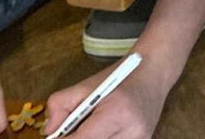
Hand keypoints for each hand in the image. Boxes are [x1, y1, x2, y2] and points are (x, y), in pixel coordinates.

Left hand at [45, 57, 171, 138]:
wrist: (155, 73)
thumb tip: (49, 132)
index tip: (55, 138)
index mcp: (117, 112)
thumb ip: (60, 105)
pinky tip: (101, 133)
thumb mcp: (86, 85)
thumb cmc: (120, 78)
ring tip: (88, 130)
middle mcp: (132, 132)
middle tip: (69, 135)